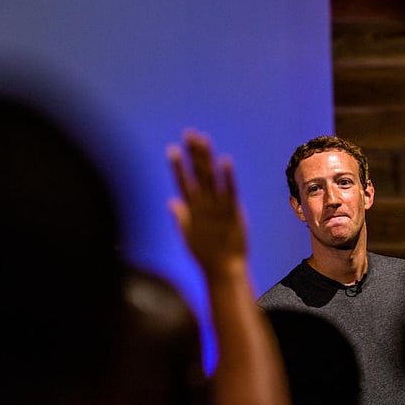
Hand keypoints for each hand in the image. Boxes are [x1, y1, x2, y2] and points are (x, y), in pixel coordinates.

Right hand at [167, 129, 247, 276]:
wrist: (224, 270)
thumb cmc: (206, 255)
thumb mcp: (188, 236)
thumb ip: (180, 217)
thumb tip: (171, 201)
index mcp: (192, 211)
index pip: (183, 183)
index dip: (177, 166)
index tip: (172, 148)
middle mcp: (203, 207)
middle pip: (197, 175)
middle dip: (192, 154)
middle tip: (189, 134)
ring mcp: (217, 209)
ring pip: (211, 178)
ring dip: (206, 158)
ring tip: (203, 140)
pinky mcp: (233, 212)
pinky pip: (230, 191)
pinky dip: (227, 176)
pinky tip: (225, 160)